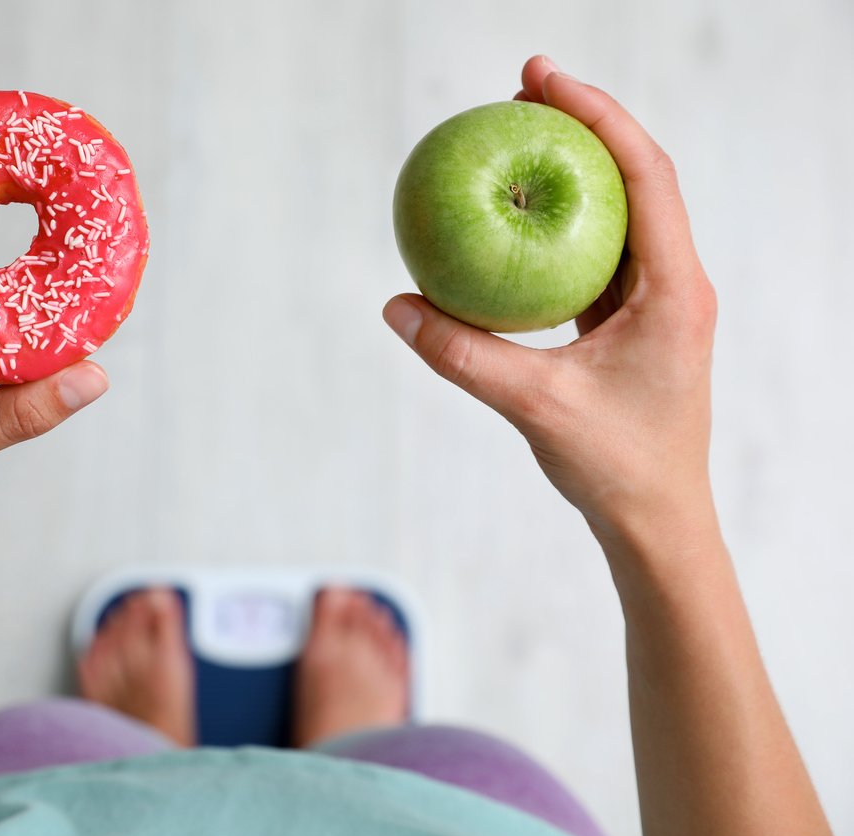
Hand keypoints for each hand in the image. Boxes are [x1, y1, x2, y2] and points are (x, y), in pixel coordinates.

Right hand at [384, 56, 716, 538]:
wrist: (656, 519)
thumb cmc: (614, 466)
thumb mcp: (533, 405)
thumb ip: (462, 355)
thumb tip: (397, 307)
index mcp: (675, 288)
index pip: (645, 174)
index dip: (598, 116)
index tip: (543, 80)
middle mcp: (675, 283)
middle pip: (635, 178)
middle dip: (582, 125)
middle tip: (522, 90)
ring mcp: (656, 302)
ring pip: (616, 215)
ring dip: (572, 172)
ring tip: (517, 140)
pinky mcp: (632, 322)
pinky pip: (595, 256)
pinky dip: (559, 228)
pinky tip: (516, 221)